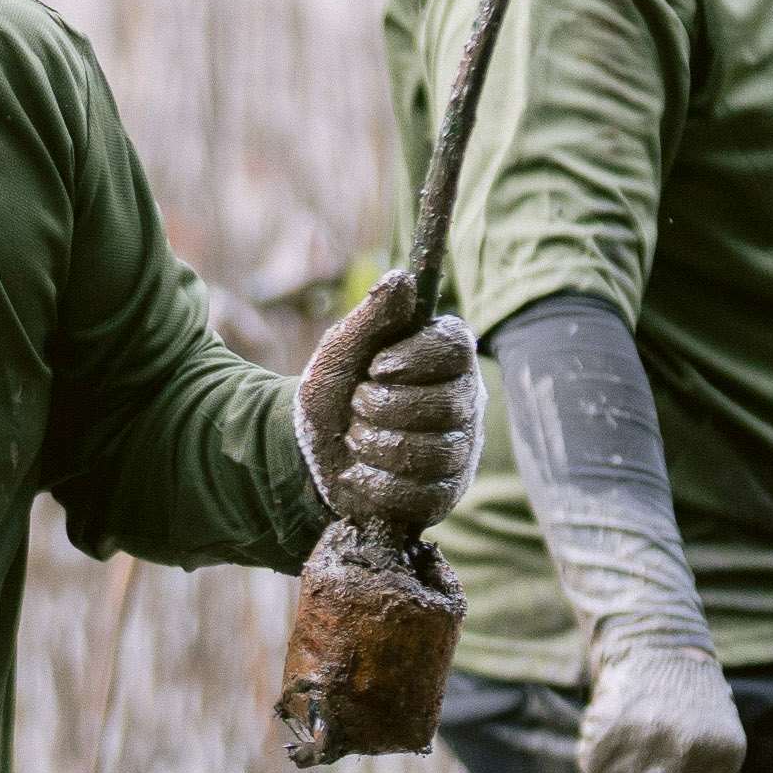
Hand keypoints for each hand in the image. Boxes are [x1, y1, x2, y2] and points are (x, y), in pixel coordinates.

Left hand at [298, 270, 482, 537]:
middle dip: (382, 407)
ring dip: (376, 446)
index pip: (456, 348)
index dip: (416, 358)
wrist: (308, 453)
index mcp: (444, 357)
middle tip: (357, 406)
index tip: (377, 367)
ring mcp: (460, 449)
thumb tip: (403, 278)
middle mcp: (464, 400)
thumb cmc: (334, 391)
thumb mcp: (341, 349)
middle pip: (446, 404)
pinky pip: (422, 494)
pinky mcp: (446, 492)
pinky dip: (378, 484)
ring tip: (356, 438)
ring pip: (434, 452)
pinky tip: (361, 473)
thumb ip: (373, 315)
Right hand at [580, 639, 744, 772]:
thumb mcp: (715, 741)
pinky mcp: (605, 735)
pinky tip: (619, 722)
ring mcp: (643, 744)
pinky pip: (594, 768)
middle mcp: (685, 753)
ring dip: (625, 768)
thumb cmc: (692, 704)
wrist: (658, 644)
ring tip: (642, 728)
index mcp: (722, 756)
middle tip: (657, 748)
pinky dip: (600, 752)